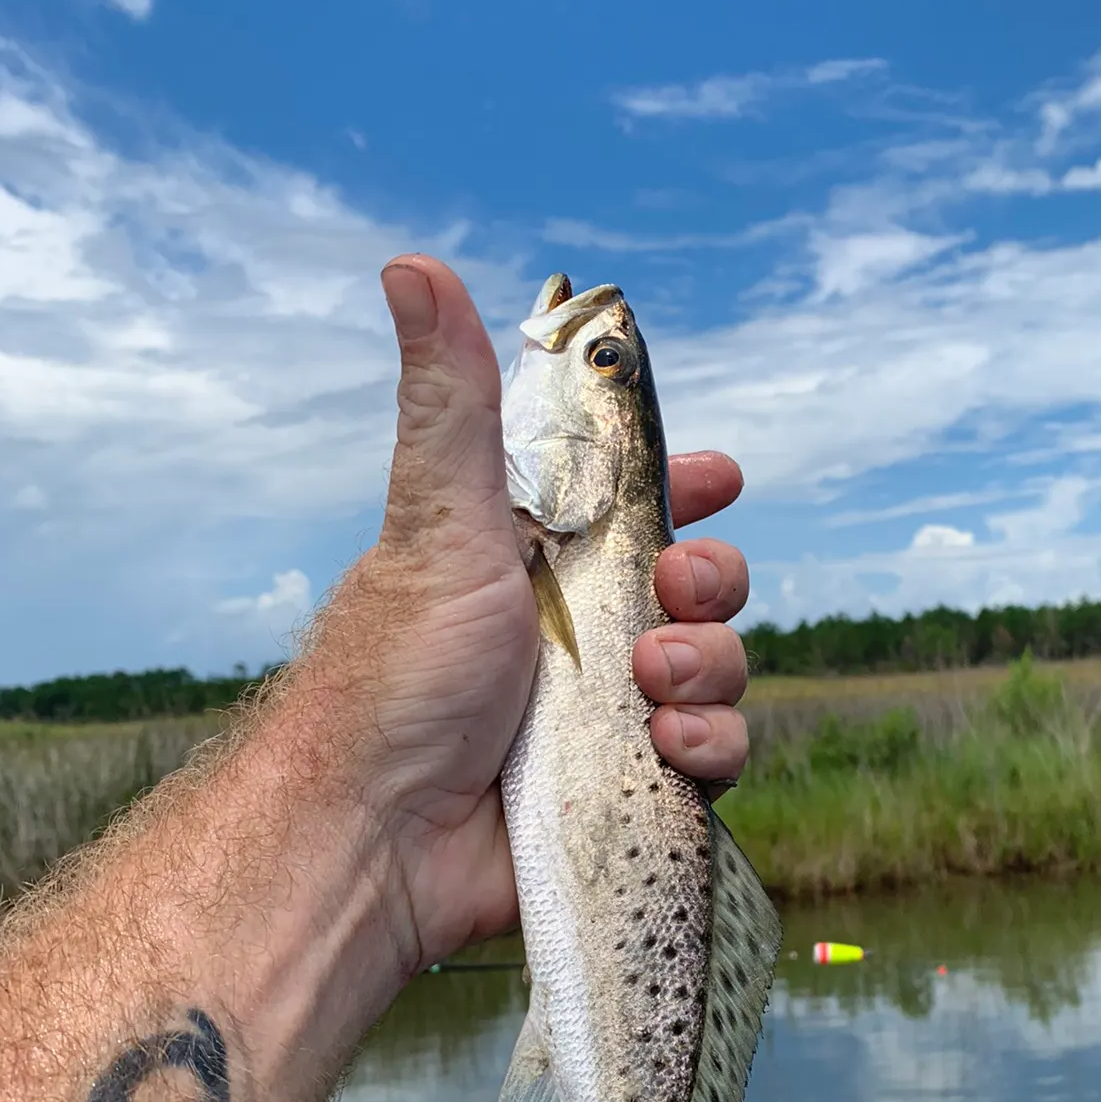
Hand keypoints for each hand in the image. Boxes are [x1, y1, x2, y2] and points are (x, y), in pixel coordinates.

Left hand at [302, 255, 749, 971]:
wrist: (378, 838)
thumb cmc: (396, 674)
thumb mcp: (438, 522)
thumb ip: (454, 402)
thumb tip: (411, 263)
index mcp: (539, 562)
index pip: (633, 506)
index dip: (686, 486)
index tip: (720, 475)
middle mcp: (580, 634)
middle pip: (699, 585)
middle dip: (711, 580)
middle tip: (672, 590)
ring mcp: (608, 714)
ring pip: (722, 668)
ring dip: (712, 664)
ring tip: (652, 680)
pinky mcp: (631, 788)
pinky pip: (716, 752)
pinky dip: (709, 744)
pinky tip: (665, 747)